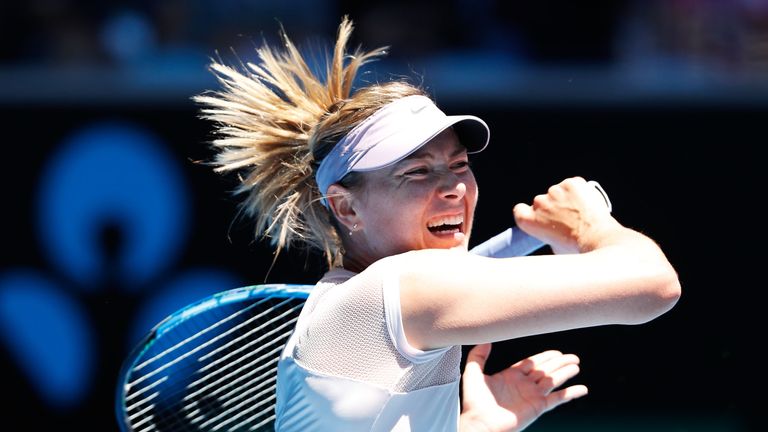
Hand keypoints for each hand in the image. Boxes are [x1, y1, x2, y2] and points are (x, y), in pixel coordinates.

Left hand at [459, 343, 587, 431]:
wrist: (480, 424)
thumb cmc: (474, 402)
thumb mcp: (473, 373)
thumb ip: (478, 355)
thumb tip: (486, 338)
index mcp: (510, 376)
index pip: (532, 363)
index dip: (544, 357)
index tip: (556, 351)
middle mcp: (523, 385)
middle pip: (546, 370)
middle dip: (559, 362)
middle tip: (573, 356)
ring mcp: (532, 396)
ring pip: (553, 381)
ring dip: (565, 373)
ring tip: (576, 365)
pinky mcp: (538, 407)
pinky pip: (558, 399)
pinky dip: (571, 394)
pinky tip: (582, 389)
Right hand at [513, 176, 615, 253]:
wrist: (598, 239)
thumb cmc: (577, 248)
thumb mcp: (553, 246)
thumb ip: (547, 231)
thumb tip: (553, 227)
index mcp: (529, 220)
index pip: (519, 210)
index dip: (529, 213)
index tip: (539, 217)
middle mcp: (539, 203)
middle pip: (542, 202)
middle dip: (553, 208)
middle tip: (569, 219)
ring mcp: (555, 191)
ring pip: (559, 192)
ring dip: (567, 199)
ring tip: (581, 213)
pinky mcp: (571, 183)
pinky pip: (573, 185)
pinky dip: (579, 192)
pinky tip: (586, 204)